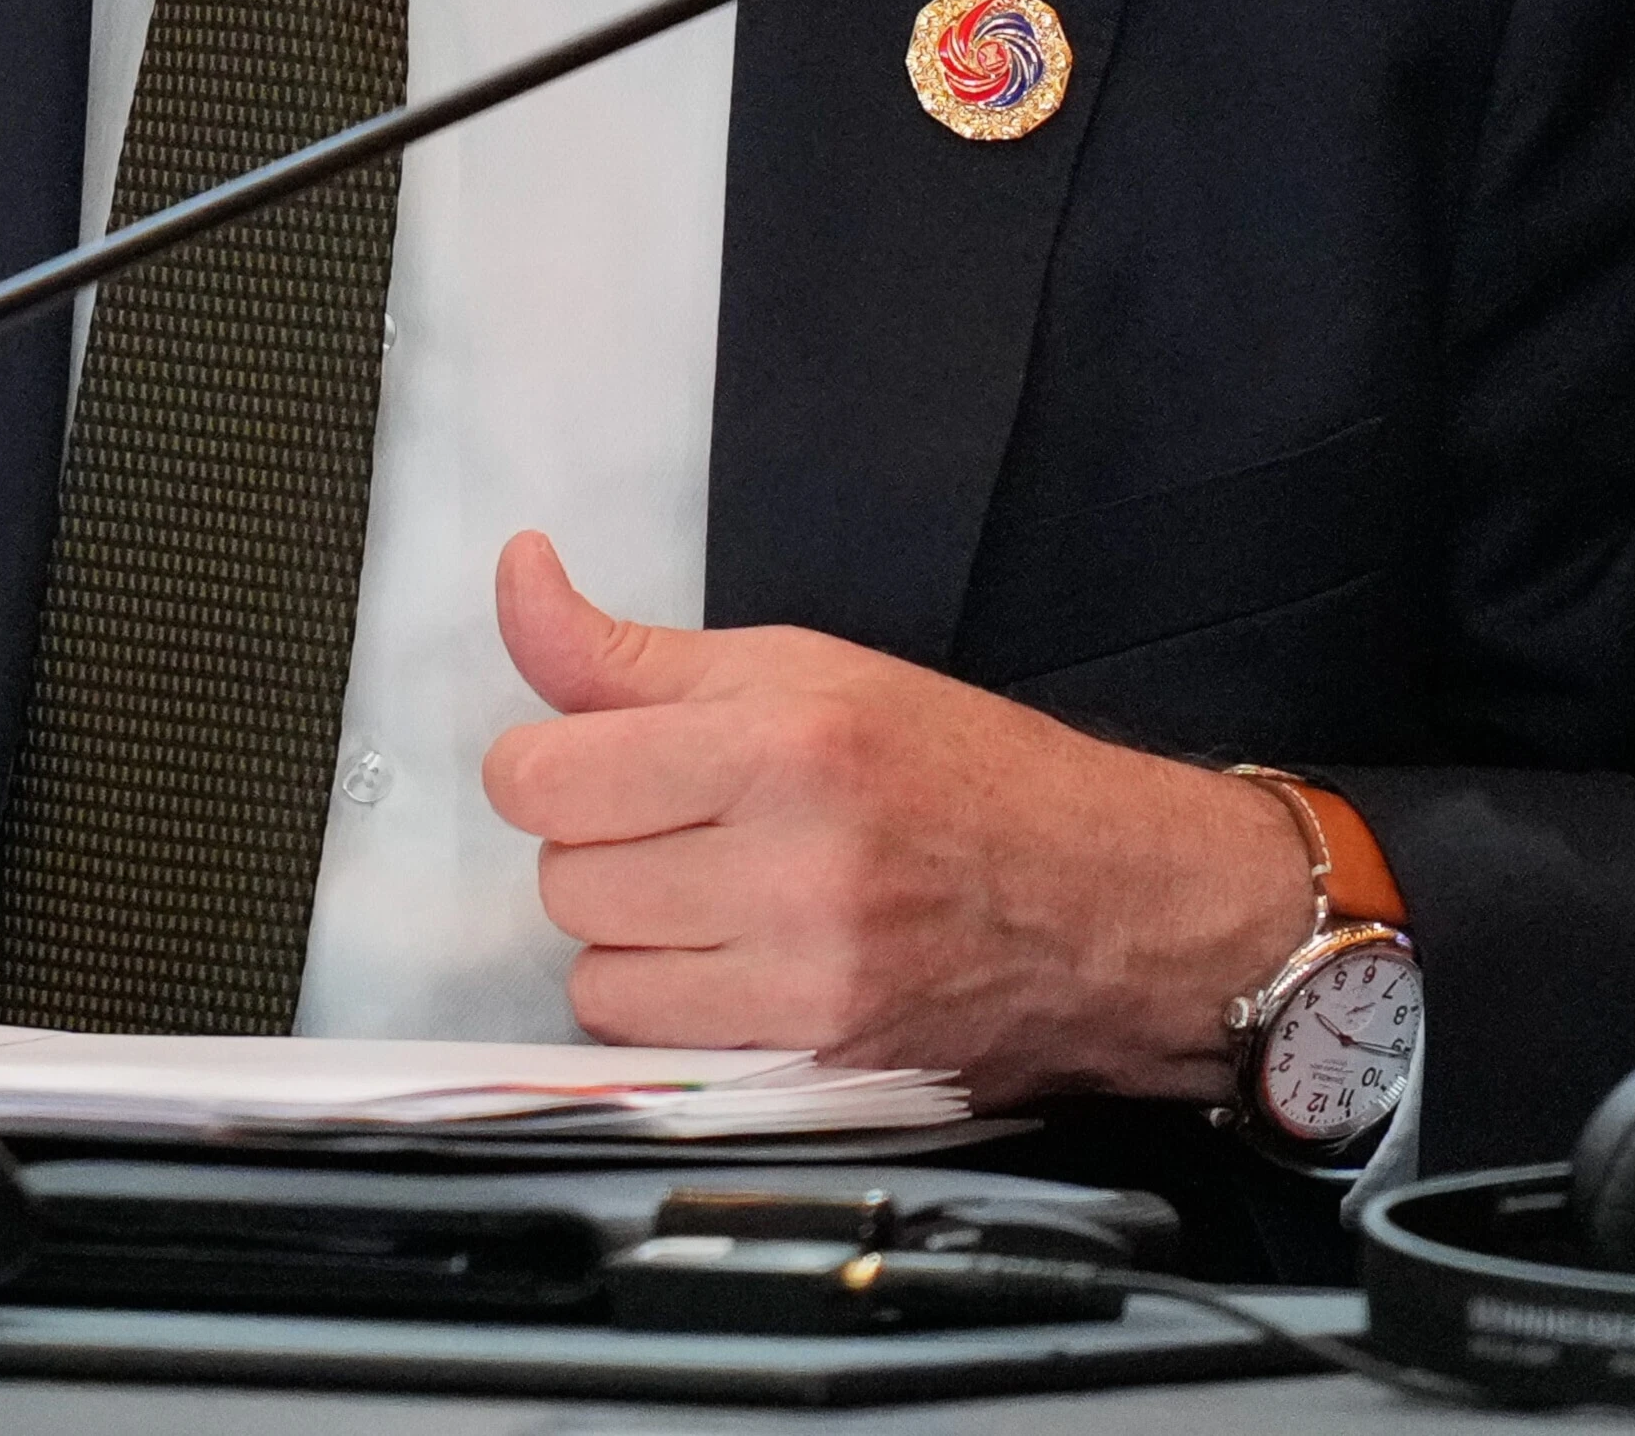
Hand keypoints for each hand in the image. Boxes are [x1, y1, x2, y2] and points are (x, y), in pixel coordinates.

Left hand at [479, 532, 1315, 1099]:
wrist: (1117, 902)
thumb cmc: (961, 771)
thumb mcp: (798, 669)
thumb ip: (627, 652)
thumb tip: (518, 572)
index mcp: (782, 744)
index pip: (542, 777)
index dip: (549, 768)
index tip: (599, 763)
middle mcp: (793, 867)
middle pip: (564, 878)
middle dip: (602, 848)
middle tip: (686, 827)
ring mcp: (809, 979)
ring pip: (596, 972)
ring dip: (631, 938)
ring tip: (715, 897)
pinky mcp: (821, 1062)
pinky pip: (655, 1042)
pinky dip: (672, 1006)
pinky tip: (737, 963)